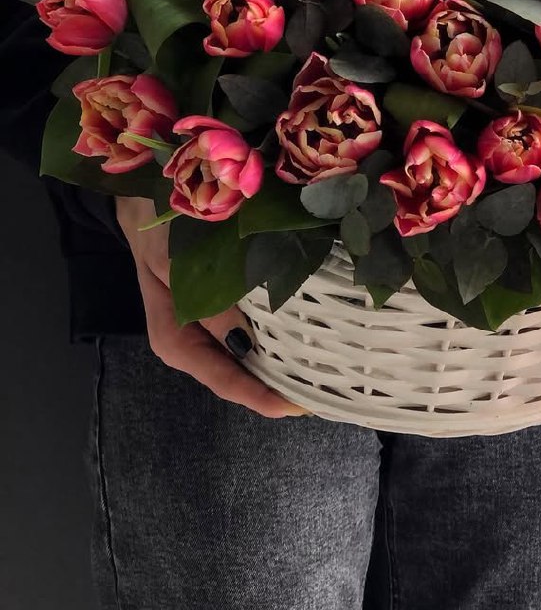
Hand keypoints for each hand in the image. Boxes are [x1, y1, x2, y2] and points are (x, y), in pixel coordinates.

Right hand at [115, 197, 304, 417]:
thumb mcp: (175, 264)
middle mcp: (195, 342)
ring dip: (283, 366)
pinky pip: (255, 332)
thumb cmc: (157, 231)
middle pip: (242, 376)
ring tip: (325, 374)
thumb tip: (245, 344)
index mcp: (176, 341)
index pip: (225, 380)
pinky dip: (279, 339)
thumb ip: (208, 306)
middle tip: (325, 393)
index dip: (261, 398)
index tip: (298, 407)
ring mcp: (211, 328)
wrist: (146, 202)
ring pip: (251, 358)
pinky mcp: (225, 308)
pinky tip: (307, 339)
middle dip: (280, 387)